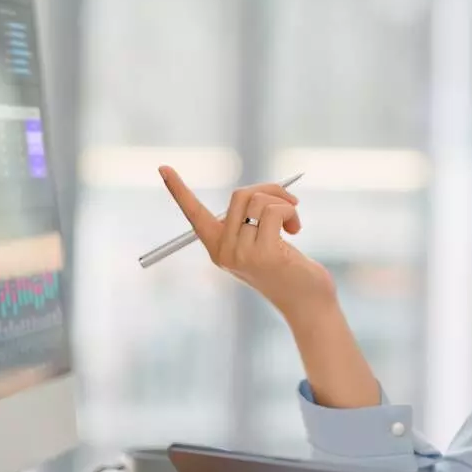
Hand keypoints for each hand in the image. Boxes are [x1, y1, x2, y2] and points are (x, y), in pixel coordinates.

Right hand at [158, 166, 334, 316]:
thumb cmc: (288, 270)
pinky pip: (274, 211)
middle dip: (269, 190)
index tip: (163, 167)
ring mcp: (242, 255)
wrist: (307, 304)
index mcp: (218, 249)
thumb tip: (259, 191)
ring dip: (284, 203)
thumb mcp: (261, 244)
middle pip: (240, 195)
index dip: (178, 191)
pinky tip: (296, 229)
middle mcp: (224, 253)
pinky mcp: (264, 254)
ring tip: (294, 222)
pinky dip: (290, 212)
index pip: (194, 215)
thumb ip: (250, 221)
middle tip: (289, 203)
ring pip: (259, 201)